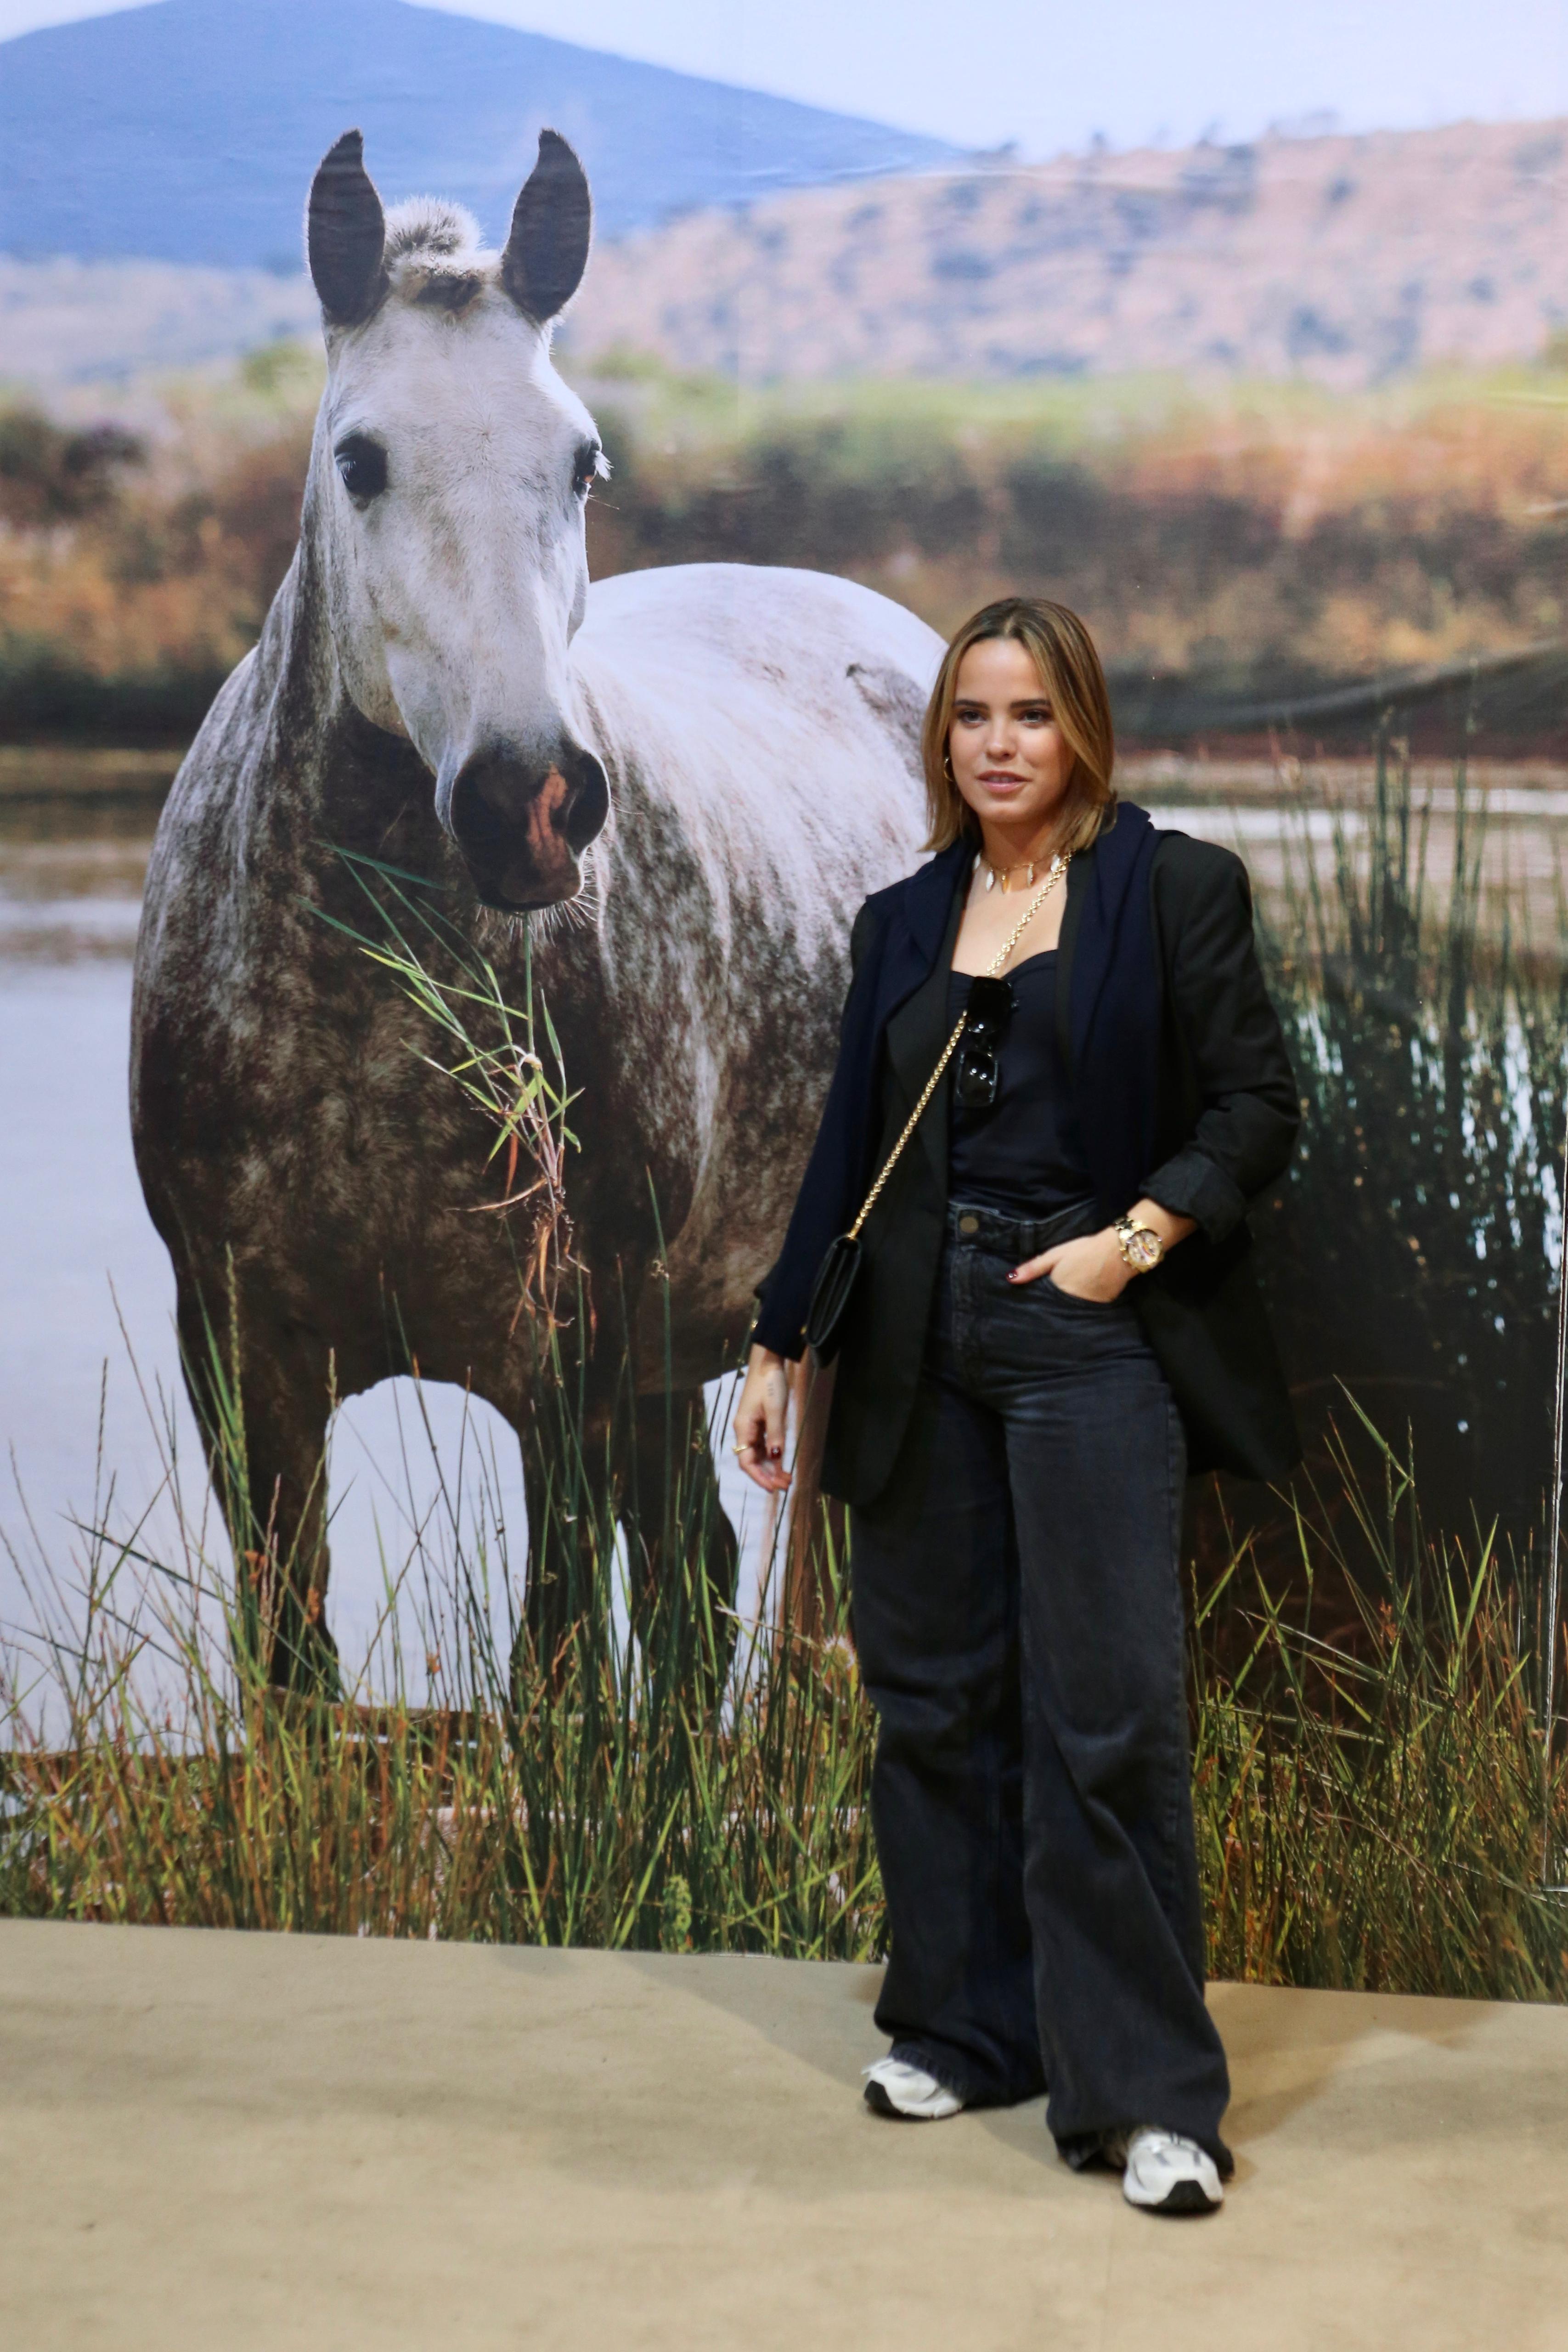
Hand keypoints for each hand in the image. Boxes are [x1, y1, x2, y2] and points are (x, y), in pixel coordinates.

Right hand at [732, 1345, 792, 1490]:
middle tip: (786, 1486)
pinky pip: (764, 1445)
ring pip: (759, 1455)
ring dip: (771, 1468)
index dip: (759, 1477)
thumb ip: (775, 1434)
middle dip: (767, 1475)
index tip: (773, 1488)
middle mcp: (744, 1430)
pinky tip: (782, 1463)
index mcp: (743, 1428)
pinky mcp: (759, 1423)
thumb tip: (776, 1458)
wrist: (768, 1363)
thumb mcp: (774, 1409)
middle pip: (752, 1461)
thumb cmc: (770, 1384)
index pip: (747, 1461)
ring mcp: (751, 1427)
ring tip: (787, 1479)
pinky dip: (773, 1456)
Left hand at [1007, 1227, 1129, 1301]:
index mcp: (1057, 1290)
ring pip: (1071, 1313)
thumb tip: (1009, 1279)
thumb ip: (1033, 1268)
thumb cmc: (1084, 1249)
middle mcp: (1071, 1302)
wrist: (1119, 1251)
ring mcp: (1088, 1307)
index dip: (1038, 1304)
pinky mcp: (1102, 1306)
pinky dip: (1083, 1307)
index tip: (1032, 1305)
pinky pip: (1087, 1311)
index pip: (1042, 1304)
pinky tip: (1083, 1300)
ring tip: (1067, 1302)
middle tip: (1051, 1303)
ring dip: (1068, 1309)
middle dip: (1051, 1309)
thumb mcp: (1055, 1254)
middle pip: (1056, 1310)